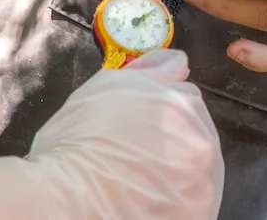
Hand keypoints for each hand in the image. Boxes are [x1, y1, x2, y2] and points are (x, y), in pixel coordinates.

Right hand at [0, 49, 222, 219]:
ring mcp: (202, 185)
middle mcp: (202, 143)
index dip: (160, 117)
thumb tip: (176, 63)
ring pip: (198, 176)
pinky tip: (149, 207)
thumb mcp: (108, 86)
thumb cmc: (77, 142)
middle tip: (137, 161)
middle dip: (173, 146)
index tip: (139, 133)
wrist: (63, 198)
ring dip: (178, 178)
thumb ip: (151, 71)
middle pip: (196, 139)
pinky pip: (194, 208)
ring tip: (141, 187)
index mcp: (184, 105)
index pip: (186, 103)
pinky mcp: (196, 216)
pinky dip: (175, 206)